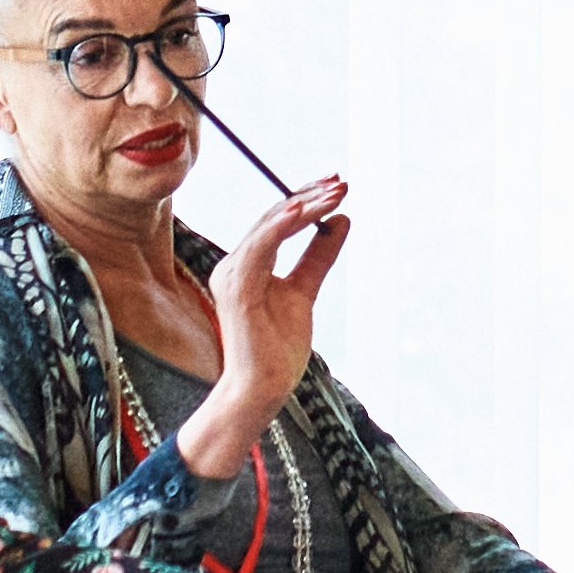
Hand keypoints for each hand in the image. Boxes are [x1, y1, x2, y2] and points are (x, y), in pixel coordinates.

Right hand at [191, 177, 348, 459]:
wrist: (262, 390)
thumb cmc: (277, 349)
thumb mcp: (305, 291)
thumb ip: (318, 258)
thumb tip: (342, 221)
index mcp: (246, 265)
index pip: (276, 221)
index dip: (306, 199)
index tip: (337, 185)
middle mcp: (233, 265)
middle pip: (273, 217)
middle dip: (309, 196)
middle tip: (342, 182)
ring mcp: (231, 276)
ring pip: (269, 227)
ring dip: (304, 206)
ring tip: (334, 193)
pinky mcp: (236, 290)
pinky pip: (259, 248)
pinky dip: (279, 228)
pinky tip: (301, 212)